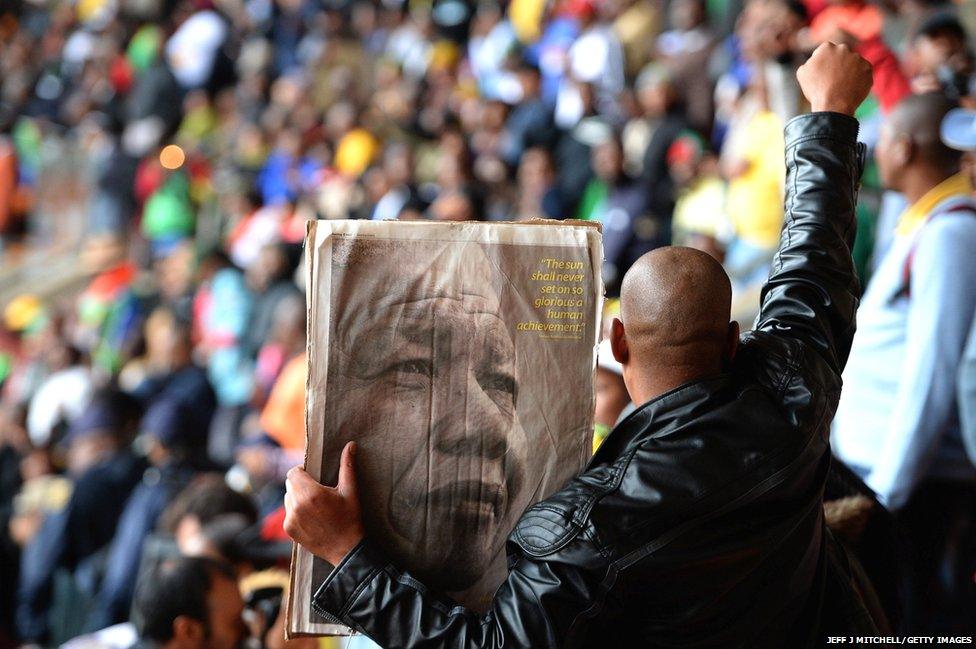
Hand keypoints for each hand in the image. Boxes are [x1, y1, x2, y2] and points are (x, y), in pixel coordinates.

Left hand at [284, 442, 363, 565]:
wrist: (346, 550)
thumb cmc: (350, 518)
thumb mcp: (351, 491)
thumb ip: (347, 466)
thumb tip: (350, 445)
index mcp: (311, 493)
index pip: (293, 472)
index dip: (302, 472)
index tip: (314, 477)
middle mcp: (296, 505)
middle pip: (290, 484)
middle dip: (301, 484)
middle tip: (317, 491)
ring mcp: (290, 518)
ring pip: (288, 498)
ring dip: (297, 497)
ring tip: (314, 505)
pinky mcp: (288, 529)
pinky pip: (287, 512)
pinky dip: (296, 512)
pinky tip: (311, 517)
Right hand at [797, 42, 872, 115]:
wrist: (834, 104)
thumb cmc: (816, 89)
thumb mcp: (803, 73)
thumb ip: (810, 61)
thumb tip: (816, 60)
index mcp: (826, 47)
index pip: (825, 51)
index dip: (823, 63)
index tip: (822, 74)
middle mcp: (843, 48)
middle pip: (840, 55)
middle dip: (838, 64)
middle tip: (833, 80)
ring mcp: (857, 58)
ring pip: (853, 63)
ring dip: (849, 71)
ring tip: (842, 86)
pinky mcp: (868, 68)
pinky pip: (863, 72)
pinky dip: (858, 79)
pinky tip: (850, 88)